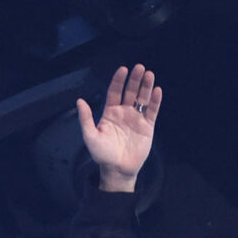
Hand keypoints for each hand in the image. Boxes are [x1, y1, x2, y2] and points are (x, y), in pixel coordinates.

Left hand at [76, 62, 161, 191]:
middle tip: (140, 67)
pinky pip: (152, 111)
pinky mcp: (147, 127)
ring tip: (150, 74)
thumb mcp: (90, 136)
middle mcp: (124, 113)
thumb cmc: (102, 154)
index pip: (114, 92)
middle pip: (130, 92)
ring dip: (146, 86)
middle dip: (135, 79)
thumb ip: (86, 118)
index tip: (123, 69)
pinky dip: (155, 101)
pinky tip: (157, 90)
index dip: (119, 80)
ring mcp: (136, 119)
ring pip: (142, 99)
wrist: (117, 170)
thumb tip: (80, 100)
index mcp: (110, 112)